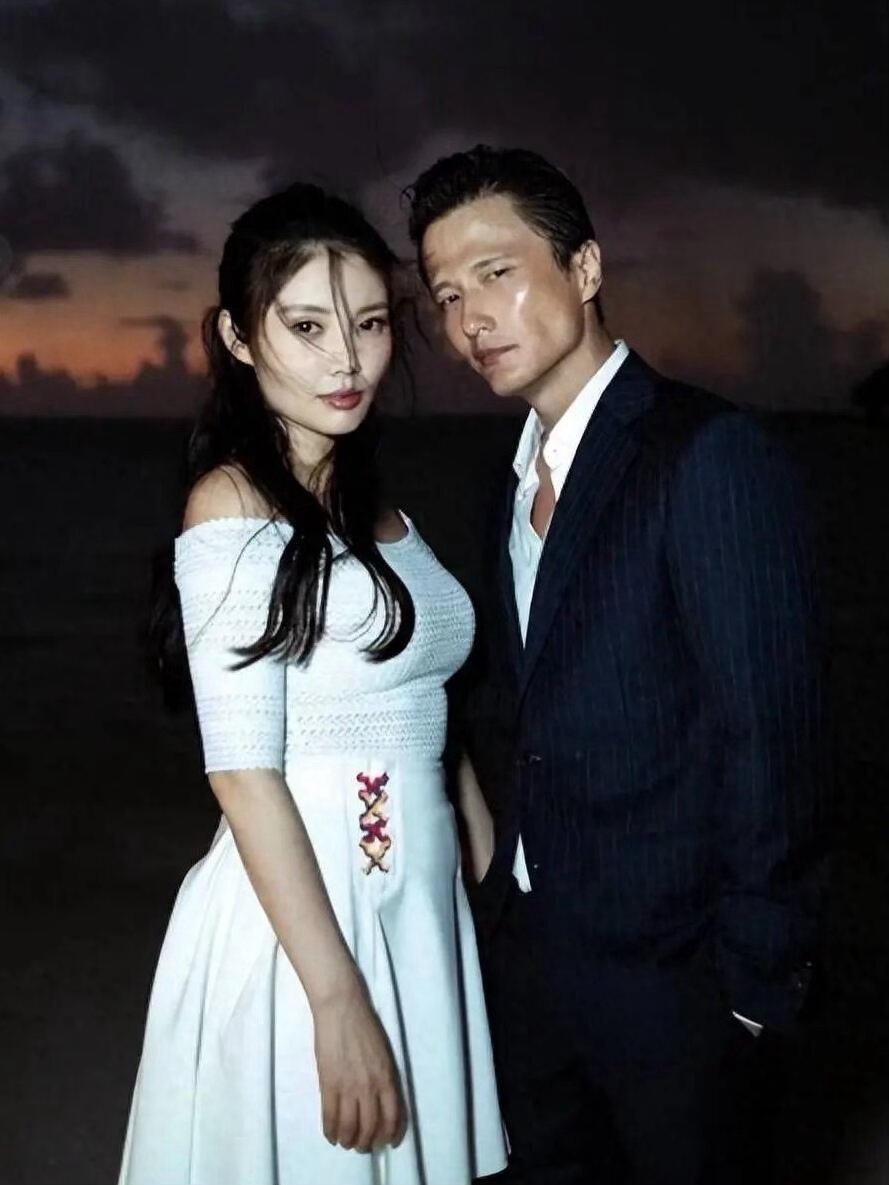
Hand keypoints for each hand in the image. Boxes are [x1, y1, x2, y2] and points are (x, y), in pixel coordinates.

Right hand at [312, 982, 405, 1151]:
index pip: (393, 1115)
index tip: (388, 1142)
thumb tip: (380, 1099)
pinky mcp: (328, 1083)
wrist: (341, 1007)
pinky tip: (330, 1135)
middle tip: (363, 1146)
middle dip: (367, 1142)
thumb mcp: (382, 1052)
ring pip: (350, 1127)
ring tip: (346, 1142)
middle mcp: (370, 1086)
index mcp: (387, 1076)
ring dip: (348, 1140)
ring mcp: (348, 1086)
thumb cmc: (363, 1024)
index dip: (391, 1133)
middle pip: (371, 1126)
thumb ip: (383, 1076)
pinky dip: (330, 1131)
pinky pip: (330, 1116)